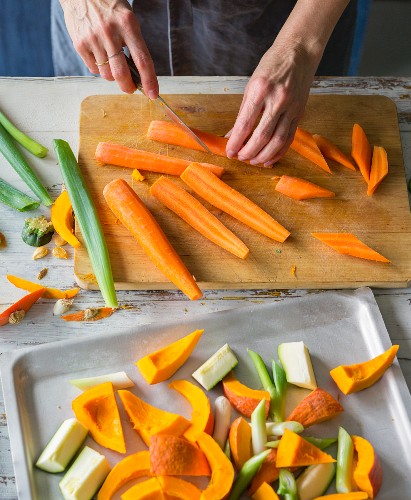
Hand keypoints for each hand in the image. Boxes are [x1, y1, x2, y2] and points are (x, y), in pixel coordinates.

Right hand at [60, 0, 157, 95]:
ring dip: (113, 76)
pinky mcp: (80, 44)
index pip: (142, 60)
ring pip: (107, 75)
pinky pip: (93, 69)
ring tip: (113, 62)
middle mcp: (110, 32)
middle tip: (131, 87)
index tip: (153, 94)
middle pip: (122, 74)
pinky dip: (99, 68)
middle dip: (128, 87)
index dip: (149, 81)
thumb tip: (138, 75)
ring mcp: (93, 38)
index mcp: (128, 24)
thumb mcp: (128, 20)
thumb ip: (134, 45)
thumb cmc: (110, 8)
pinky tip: (100, 55)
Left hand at [226, 42, 316, 165]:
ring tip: (253, 161)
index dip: (236, 142)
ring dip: (264, 155)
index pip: (245, 124)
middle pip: (262, 136)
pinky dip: (278, 152)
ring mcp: (291, 107)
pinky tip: (269, 159)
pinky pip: (289, 138)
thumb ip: (243, 112)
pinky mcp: (300, 113)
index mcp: (260, 90)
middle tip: (240, 158)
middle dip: (249, 152)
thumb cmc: (272, 66)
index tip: (229, 152)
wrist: (300, 52)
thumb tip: (232, 135)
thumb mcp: (251, 85)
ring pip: (277, 140)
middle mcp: (277, 99)